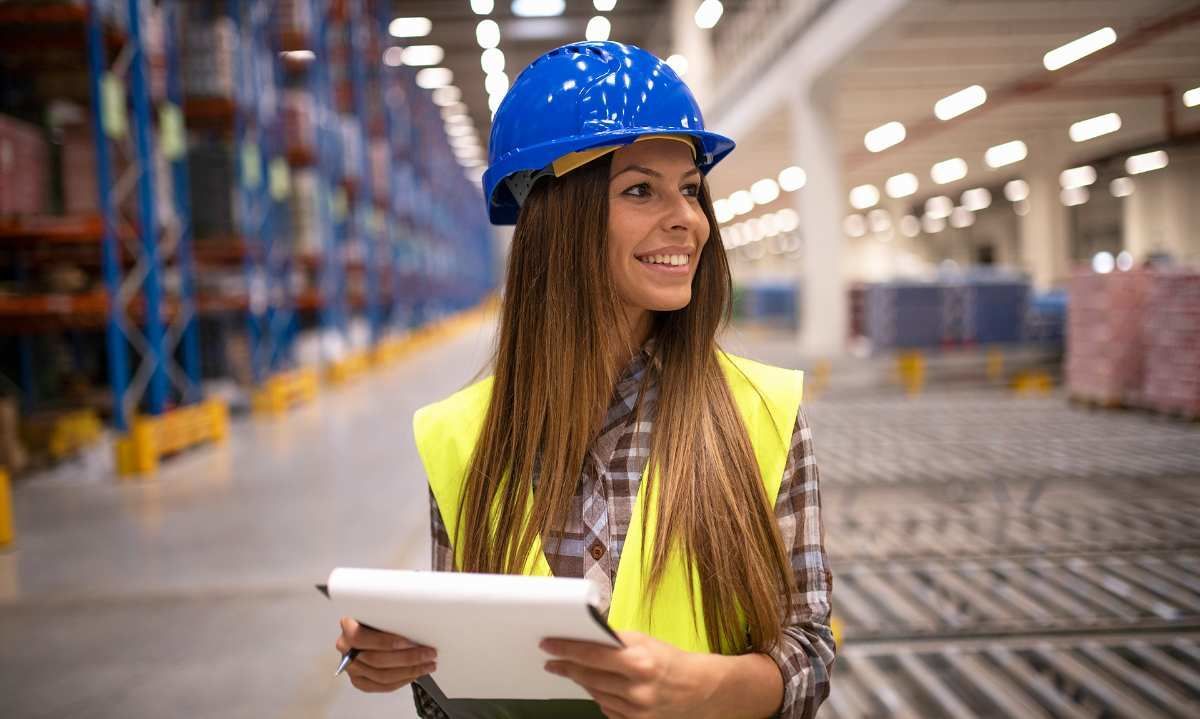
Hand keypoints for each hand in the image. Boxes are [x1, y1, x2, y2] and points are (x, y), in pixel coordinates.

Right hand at [336, 616, 437, 692]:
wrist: (368, 628)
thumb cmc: (377, 617)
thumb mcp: (380, 608)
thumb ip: (389, 613)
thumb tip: (414, 612)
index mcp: (348, 627)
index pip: (361, 637)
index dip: (386, 642)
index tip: (409, 641)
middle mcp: (346, 649)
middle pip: (376, 659)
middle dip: (407, 658)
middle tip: (428, 653)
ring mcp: (352, 667)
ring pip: (381, 676)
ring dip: (409, 671)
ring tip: (427, 665)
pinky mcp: (360, 681)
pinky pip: (382, 686)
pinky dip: (401, 681)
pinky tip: (414, 674)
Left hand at [541, 631, 713, 718]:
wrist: (703, 691)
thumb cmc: (672, 660)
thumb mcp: (646, 642)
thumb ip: (616, 641)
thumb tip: (584, 636)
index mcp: (640, 662)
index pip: (592, 654)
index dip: (566, 649)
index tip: (548, 644)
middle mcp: (637, 690)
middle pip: (589, 677)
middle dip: (567, 666)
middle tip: (551, 659)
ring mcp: (636, 711)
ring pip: (595, 694)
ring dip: (581, 680)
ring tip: (571, 669)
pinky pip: (607, 709)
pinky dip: (599, 696)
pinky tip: (596, 686)